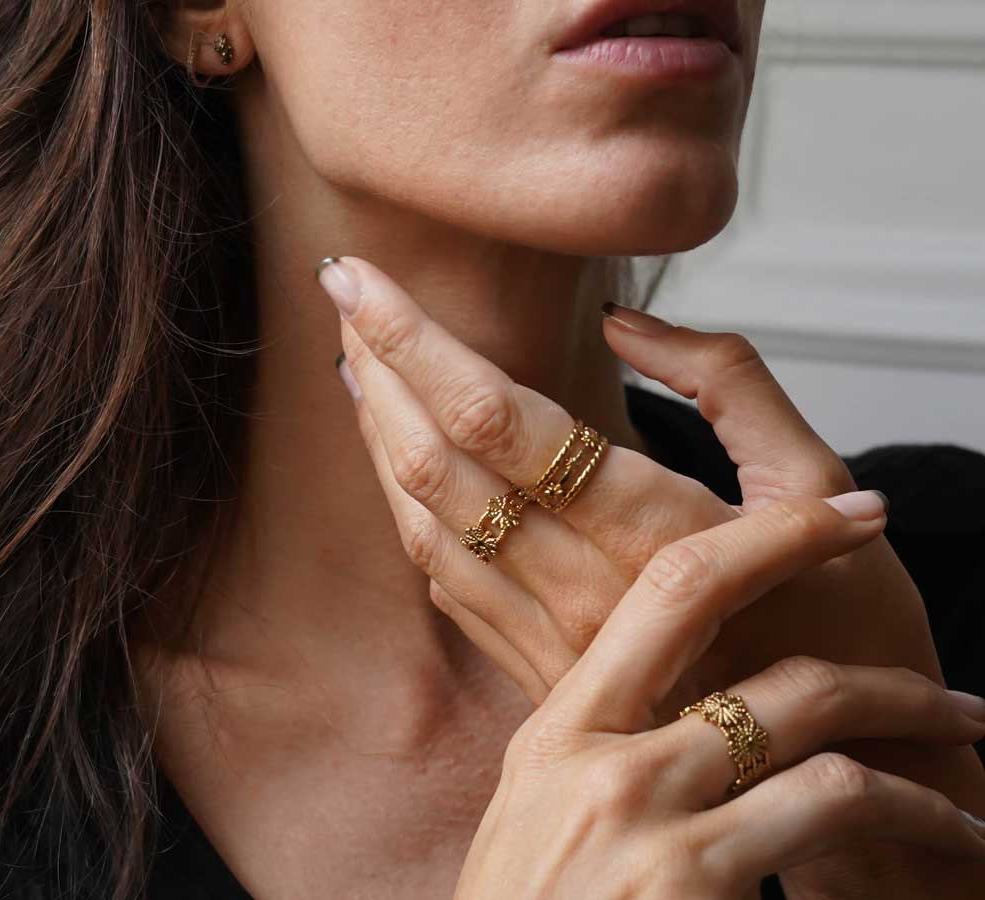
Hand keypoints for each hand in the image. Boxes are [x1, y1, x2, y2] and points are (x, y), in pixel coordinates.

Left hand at [318, 254, 984, 893]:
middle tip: (345, 293)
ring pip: (425, 524)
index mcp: (653, 532)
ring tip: (357, 359)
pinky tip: (395, 456)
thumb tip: (626, 324)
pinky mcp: (540, 668)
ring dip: (378, 434)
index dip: (417, 342)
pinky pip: (444, 580)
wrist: (839, 769)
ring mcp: (551, 640)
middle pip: (439, 465)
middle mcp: (584, 590)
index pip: (498, 420)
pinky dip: (405, 505)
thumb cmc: (844, 620)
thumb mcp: (818, 483)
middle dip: (379, 369)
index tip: (363, 278)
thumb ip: (731, 385)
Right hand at [463, 464, 984, 896]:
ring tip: (970, 761)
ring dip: (922, 747)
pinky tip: (947, 831)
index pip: (669, 594)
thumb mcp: (528, 820)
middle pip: (776, 672)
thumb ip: (588, 746)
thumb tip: (658, 684)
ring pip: (824, 740)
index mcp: (556, 735)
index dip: (768, 538)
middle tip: (952, 686)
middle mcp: (604, 769)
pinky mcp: (701, 891)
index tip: (842, 511)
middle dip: (889, 670)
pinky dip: (914, 817)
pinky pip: (836, 815)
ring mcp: (654, 834)